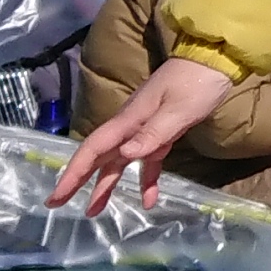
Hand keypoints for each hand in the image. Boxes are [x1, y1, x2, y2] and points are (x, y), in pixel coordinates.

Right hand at [50, 58, 233, 210]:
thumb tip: (124, 155)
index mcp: (129, 120)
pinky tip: (149, 200)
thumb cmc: (196, 82)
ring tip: (94, 211)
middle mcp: (130, 125)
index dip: (74, 173)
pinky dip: (146, 180)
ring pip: (119, 161)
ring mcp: (145, 128)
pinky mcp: (162, 132)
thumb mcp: (178, 109)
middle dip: (78, 180)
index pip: (94, 148)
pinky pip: (149, 161)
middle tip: (57, 204)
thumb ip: (153, 134)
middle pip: (99, 157)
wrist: (214, 60)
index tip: (56, 195)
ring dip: (106, 185)